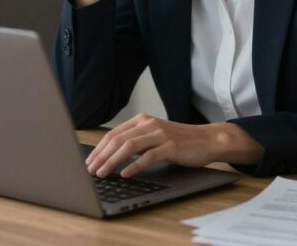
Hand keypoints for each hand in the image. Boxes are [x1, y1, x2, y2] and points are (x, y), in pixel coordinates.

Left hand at [85, 114, 229, 178]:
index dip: (99, 149)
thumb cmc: (180, 142)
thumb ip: (136, 141)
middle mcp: (149, 124)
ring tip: (102, 173)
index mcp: (142, 120)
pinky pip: (148, 156)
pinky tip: (126, 174)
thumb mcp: (154, 136)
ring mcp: (160, 134)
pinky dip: (135, 166)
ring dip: (112, 161)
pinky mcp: (170, 146)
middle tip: (90, 170)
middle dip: (101, 156)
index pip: (113, 134)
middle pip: (118, 139)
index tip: (89, 162)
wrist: (207, 140)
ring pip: (129, 146)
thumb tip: (112, 156)